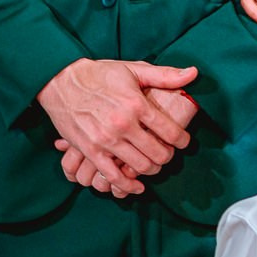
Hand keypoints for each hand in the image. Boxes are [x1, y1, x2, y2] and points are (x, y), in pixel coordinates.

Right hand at [36, 59, 199, 197]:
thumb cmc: (100, 74)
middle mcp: (123, 124)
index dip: (182, 140)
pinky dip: (128, 186)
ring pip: (140, 166)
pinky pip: (113, 176)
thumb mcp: (133, 69)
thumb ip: (165, 75)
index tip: (184, 142)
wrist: (62, 81)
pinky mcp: (90, 151)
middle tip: (168, 154)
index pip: (170, 131)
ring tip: (154, 164)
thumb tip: (194, 73)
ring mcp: (106, 140)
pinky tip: (136, 186)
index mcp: (136, 104)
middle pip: (158, 153)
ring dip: (151, 170)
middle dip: (168, 157)